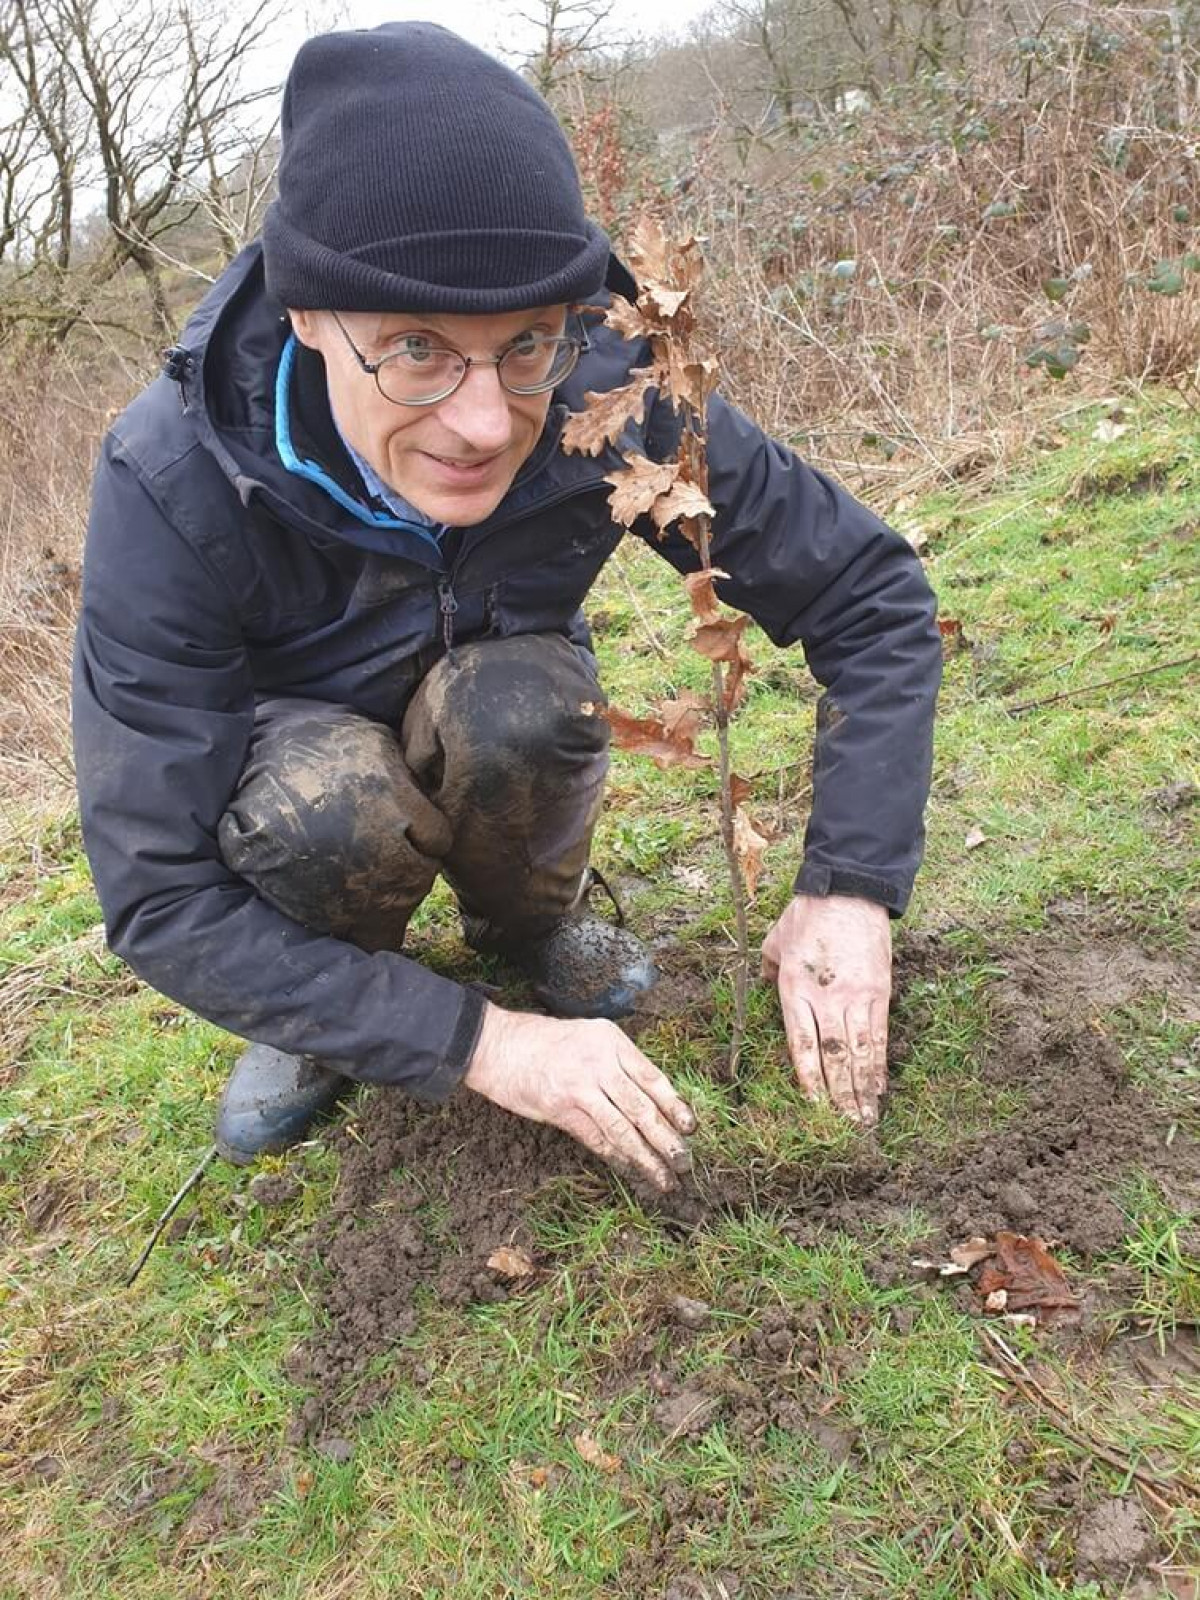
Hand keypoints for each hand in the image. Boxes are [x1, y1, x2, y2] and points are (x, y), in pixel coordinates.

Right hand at [463, 1004, 695, 1190]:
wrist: (498, 1045)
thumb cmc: (543, 1042)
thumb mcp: (588, 1037)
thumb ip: (616, 1063)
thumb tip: (648, 1097)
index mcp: (611, 1041)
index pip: (653, 1078)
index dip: (675, 1106)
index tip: (691, 1128)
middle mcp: (600, 1063)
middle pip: (642, 1107)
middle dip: (666, 1139)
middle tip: (684, 1163)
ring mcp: (580, 1087)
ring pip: (622, 1128)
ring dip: (646, 1157)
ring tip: (663, 1177)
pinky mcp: (561, 1109)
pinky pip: (595, 1138)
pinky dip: (615, 1156)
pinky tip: (629, 1169)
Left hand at [761, 894, 891, 1126]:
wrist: (850, 890)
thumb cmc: (807, 916)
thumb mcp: (774, 942)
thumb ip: (767, 970)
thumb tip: (763, 986)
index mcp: (794, 989)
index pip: (801, 1045)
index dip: (809, 1081)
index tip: (813, 1110)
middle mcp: (826, 998)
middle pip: (834, 1058)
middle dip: (840, 1098)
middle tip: (845, 1131)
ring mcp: (856, 997)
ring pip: (860, 1053)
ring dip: (863, 1091)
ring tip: (866, 1121)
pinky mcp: (879, 992)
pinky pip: (879, 1037)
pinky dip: (879, 1066)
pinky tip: (879, 1089)